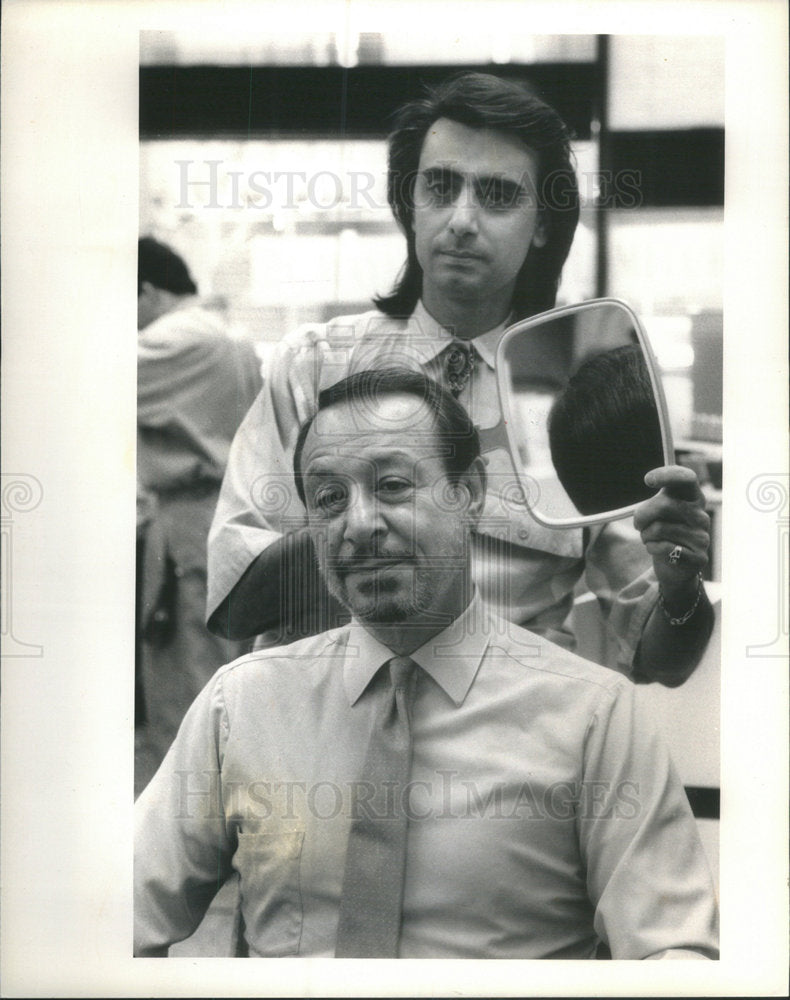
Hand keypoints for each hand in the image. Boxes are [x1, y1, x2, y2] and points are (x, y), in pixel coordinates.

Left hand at [633, 465, 710, 597]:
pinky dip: (651, 548)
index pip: (686, 478)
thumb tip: (651, 480)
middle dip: (641, 515)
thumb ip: (657, 499)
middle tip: (638, 524)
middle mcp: (701, 515)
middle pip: (663, 504)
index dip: (667, 475)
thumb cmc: (663, 530)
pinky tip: (656, 550)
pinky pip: (662, 547)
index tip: (648, 480)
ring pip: (659, 528)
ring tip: (650, 538)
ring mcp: (702, 537)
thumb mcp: (659, 511)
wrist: (674, 565)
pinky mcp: (698, 557)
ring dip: (645, 535)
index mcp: (694, 498)